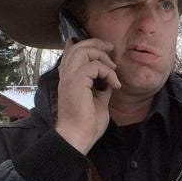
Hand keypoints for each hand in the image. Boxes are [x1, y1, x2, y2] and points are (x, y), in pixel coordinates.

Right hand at [56, 37, 119, 154]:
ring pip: (83, 50)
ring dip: (101, 55)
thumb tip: (109, 82)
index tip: (96, 44)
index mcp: (69, 80)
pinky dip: (108, 72)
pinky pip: (95, 66)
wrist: (78, 136)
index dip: (80, 44)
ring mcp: (69, 77)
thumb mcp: (98, 101)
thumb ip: (101, 89)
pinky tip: (114, 85)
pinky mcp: (76, 81)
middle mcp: (66, 75)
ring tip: (113, 67)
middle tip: (111, 48)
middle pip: (77, 47)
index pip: (70, 54)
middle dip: (96, 44)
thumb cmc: (87, 124)